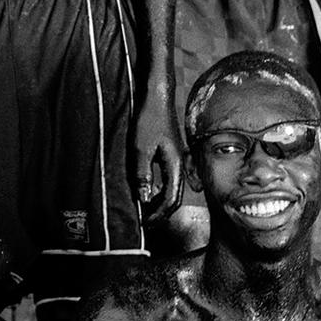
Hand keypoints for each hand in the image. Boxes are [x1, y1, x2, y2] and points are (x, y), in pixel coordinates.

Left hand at [133, 95, 183, 218]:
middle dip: (160, 213)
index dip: (157, 215)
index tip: (144, 223)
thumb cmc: (149, 119)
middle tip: (144, 222)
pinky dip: (158, 190)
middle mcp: (180, 166)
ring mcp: (177, 160)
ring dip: (159, 202)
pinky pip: (168, 180)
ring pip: (172, 190)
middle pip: (174, 198)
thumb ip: (142, 174)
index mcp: (175, 166)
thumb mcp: (141, 148)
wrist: (157, 97)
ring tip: (144, 210)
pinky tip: (147, 190)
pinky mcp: (171, 155)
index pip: (171, 200)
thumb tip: (144, 198)